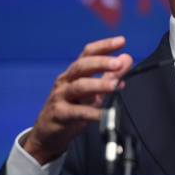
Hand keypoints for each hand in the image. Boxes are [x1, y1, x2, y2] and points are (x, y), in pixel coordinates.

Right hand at [22, 36, 132, 164]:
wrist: (47, 133)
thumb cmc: (72, 108)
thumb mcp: (93, 91)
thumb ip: (110, 75)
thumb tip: (126, 58)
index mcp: (75, 73)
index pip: (88, 53)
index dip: (104, 46)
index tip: (121, 41)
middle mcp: (66, 81)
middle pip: (82, 66)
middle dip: (101, 63)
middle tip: (118, 63)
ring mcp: (61, 97)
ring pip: (79, 86)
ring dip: (99, 85)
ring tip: (115, 86)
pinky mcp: (59, 114)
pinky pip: (76, 112)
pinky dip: (92, 113)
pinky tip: (105, 114)